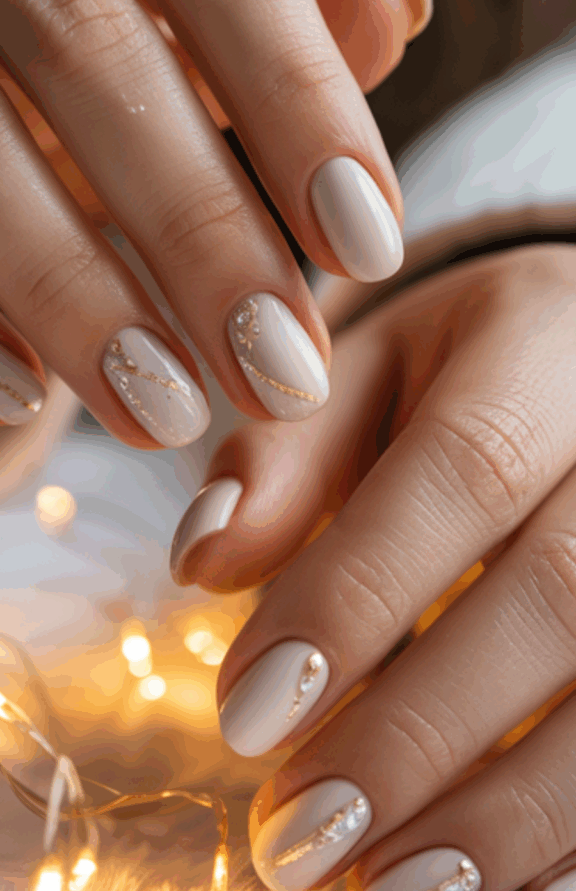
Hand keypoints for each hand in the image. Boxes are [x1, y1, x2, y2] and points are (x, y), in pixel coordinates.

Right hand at [0, 0, 428, 444]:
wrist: (9, 52)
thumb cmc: (132, 49)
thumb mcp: (216, 17)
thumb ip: (288, 27)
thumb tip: (390, 27)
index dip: (301, 108)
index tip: (369, 249)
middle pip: (96, 67)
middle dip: (207, 237)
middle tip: (286, 378)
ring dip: (83, 302)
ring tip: (171, 417)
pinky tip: (35, 399)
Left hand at [172, 242, 575, 890]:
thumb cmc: (460, 371)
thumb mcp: (365, 373)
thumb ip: (284, 457)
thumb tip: (202, 561)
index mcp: (545, 347)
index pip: (464, 471)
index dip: (356, 598)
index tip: (247, 715)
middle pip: (559, 596)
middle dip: (419, 733)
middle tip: (300, 836)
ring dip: (507, 812)